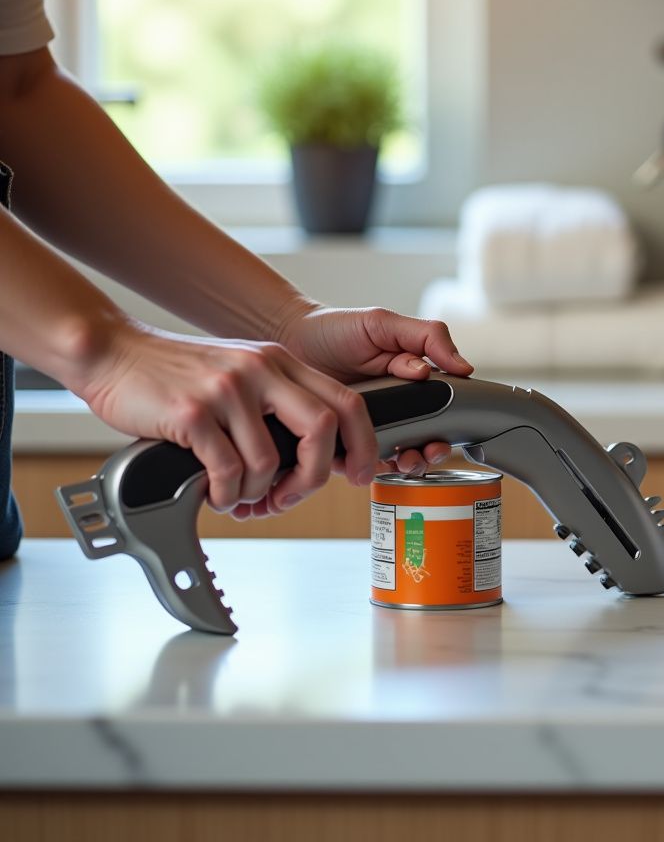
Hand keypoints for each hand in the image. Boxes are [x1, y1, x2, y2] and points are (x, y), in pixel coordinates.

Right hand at [76, 323, 379, 519]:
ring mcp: (227, 389)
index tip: (361, 473)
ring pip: (270, 460)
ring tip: (239, 496)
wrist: (113, 353)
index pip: (347, 401)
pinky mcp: (192, 412)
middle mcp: (260, 370)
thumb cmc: (175, 374)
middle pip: (323, 428)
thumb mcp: (240, 373)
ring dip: (257, 492)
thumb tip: (314, 460)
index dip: (363, 443)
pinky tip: (215, 492)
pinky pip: (227, 470)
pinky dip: (226, 493)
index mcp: (280, 362)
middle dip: (315, 475)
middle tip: (291, 496)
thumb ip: (276, 403)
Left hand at [275, 304, 473, 477]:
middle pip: (424, 441)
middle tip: (426, 452)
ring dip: (406, 464)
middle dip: (430, 453)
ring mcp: (369, 426)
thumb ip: (428, 338)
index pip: (442, 411)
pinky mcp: (342, 441)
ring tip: (403, 460)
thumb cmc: (336, 328)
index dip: (448, 429)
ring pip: (397, 457)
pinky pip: (359, 462)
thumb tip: (462, 367)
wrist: (287, 339)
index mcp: (412, 382)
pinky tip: (367, 462)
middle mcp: (395, 407)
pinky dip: (367, 468)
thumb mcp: (386, 324)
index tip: (443, 438)